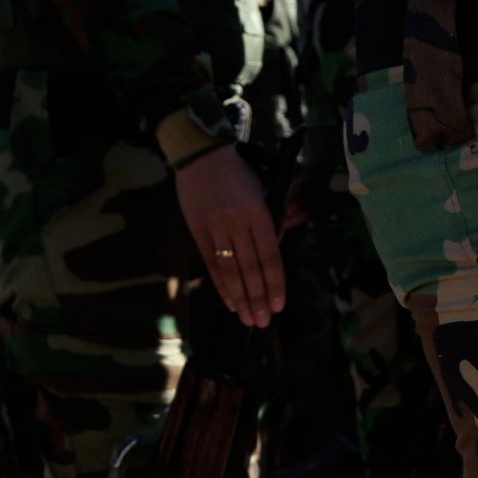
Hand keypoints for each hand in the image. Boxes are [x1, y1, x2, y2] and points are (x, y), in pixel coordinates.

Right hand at [174, 143, 283, 325]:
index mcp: (259, 212)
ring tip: (248, 319)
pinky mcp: (198, 232)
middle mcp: (238, 223)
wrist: (201, 155)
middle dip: (258, 298)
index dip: (275, 284)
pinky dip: (221, 286)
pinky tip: (230, 302)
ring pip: (231, 271)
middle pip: (251, 269)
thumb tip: (271, 259)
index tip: (279, 306)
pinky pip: (212, 264)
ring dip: (241, 298)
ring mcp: (216, 228)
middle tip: (263, 322)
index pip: (270, 256)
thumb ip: (268, 224)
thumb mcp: (261, 192)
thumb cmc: (238, 173)